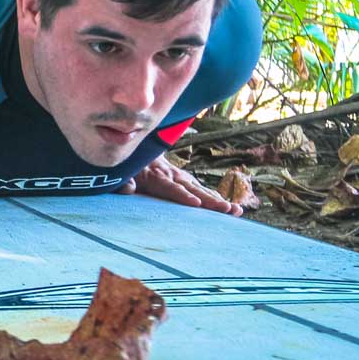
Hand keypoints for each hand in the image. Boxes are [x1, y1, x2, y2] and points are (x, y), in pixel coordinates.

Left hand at [119, 156, 242, 215]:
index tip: (196, 203)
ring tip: (235, 210)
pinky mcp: (186, 180)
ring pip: (202, 190)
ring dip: (218, 200)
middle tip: (226, 209)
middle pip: (193, 190)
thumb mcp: (123, 172)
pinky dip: (216, 198)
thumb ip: (124, 181)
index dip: (182, 195)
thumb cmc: (129, 167)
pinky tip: (229, 208)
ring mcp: (181, 177)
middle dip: (210, 201)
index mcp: (156, 177)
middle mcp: (172, 176)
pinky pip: (202, 190)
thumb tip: (127, 188)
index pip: (171, 188)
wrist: (137, 148)